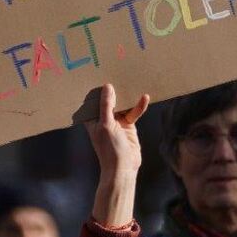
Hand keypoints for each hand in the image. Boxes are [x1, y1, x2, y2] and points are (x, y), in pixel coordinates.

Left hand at [86, 84, 148, 227]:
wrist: (124, 168)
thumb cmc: (110, 149)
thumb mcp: (106, 124)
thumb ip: (106, 105)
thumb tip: (107, 86)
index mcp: (92, 119)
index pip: (92, 100)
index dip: (94, 89)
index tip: (96, 72)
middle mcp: (103, 118)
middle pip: (108, 100)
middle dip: (112, 89)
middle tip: (116, 69)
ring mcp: (116, 121)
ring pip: (122, 104)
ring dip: (127, 95)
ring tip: (132, 79)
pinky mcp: (128, 125)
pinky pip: (133, 112)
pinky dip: (138, 106)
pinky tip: (144, 97)